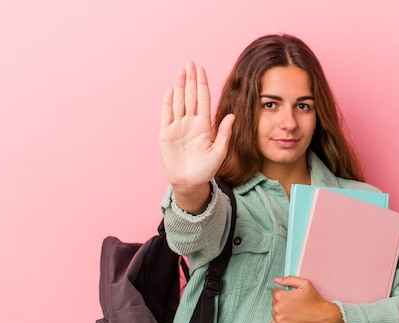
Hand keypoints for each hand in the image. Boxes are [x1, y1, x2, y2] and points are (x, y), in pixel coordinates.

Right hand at [159, 61, 234, 210]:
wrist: (190, 183)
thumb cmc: (206, 170)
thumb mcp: (219, 152)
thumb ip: (224, 134)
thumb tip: (232, 116)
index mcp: (204, 125)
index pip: (203, 99)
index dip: (202, 84)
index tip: (201, 69)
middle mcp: (190, 123)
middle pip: (190, 96)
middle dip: (191, 79)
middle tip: (190, 62)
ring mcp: (177, 127)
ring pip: (179, 101)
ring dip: (180, 86)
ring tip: (181, 70)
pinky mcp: (166, 134)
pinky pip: (166, 114)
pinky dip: (168, 102)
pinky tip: (171, 90)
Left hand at [271, 276, 344, 322]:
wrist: (323, 317)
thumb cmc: (315, 300)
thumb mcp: (305, 284)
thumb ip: (289, 279)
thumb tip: (277, 280)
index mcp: (281, 296)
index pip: (275, 292)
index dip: (284, 293)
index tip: (291, 297)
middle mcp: (278, 308)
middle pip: (274, 303)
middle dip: (282, 302)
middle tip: (294, 304)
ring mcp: (280, 320)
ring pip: (274, 313)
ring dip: (281, 312)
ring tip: (293, 312)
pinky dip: (280, 321)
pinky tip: (289, 319)